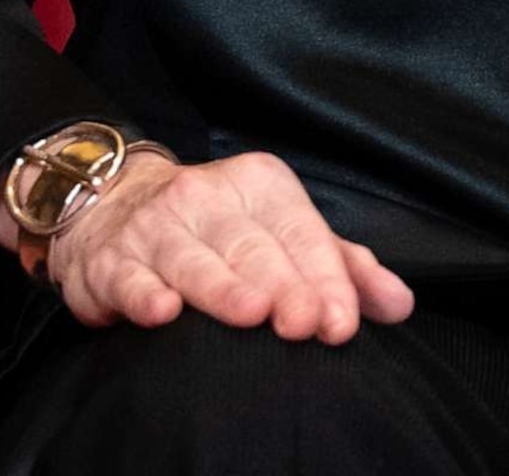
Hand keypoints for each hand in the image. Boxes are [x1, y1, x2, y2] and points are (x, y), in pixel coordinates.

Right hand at [0, 149, 416, 341]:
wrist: (113, 204)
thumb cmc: (218, 229)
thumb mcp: (281, 232)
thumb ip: (340, 267)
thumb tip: (399, 303)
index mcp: (259, 185)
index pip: (300, 231)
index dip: (323, 278)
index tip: (340, 322)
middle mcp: (206, 196)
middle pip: (252, 246)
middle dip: (282, 284)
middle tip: (305, 323)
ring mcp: (154, 226)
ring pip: (192, 258)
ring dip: (221, 286)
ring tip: (250, 312)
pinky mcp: (109, 258)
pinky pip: (127, 276)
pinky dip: (142, 292)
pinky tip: (162, 311)